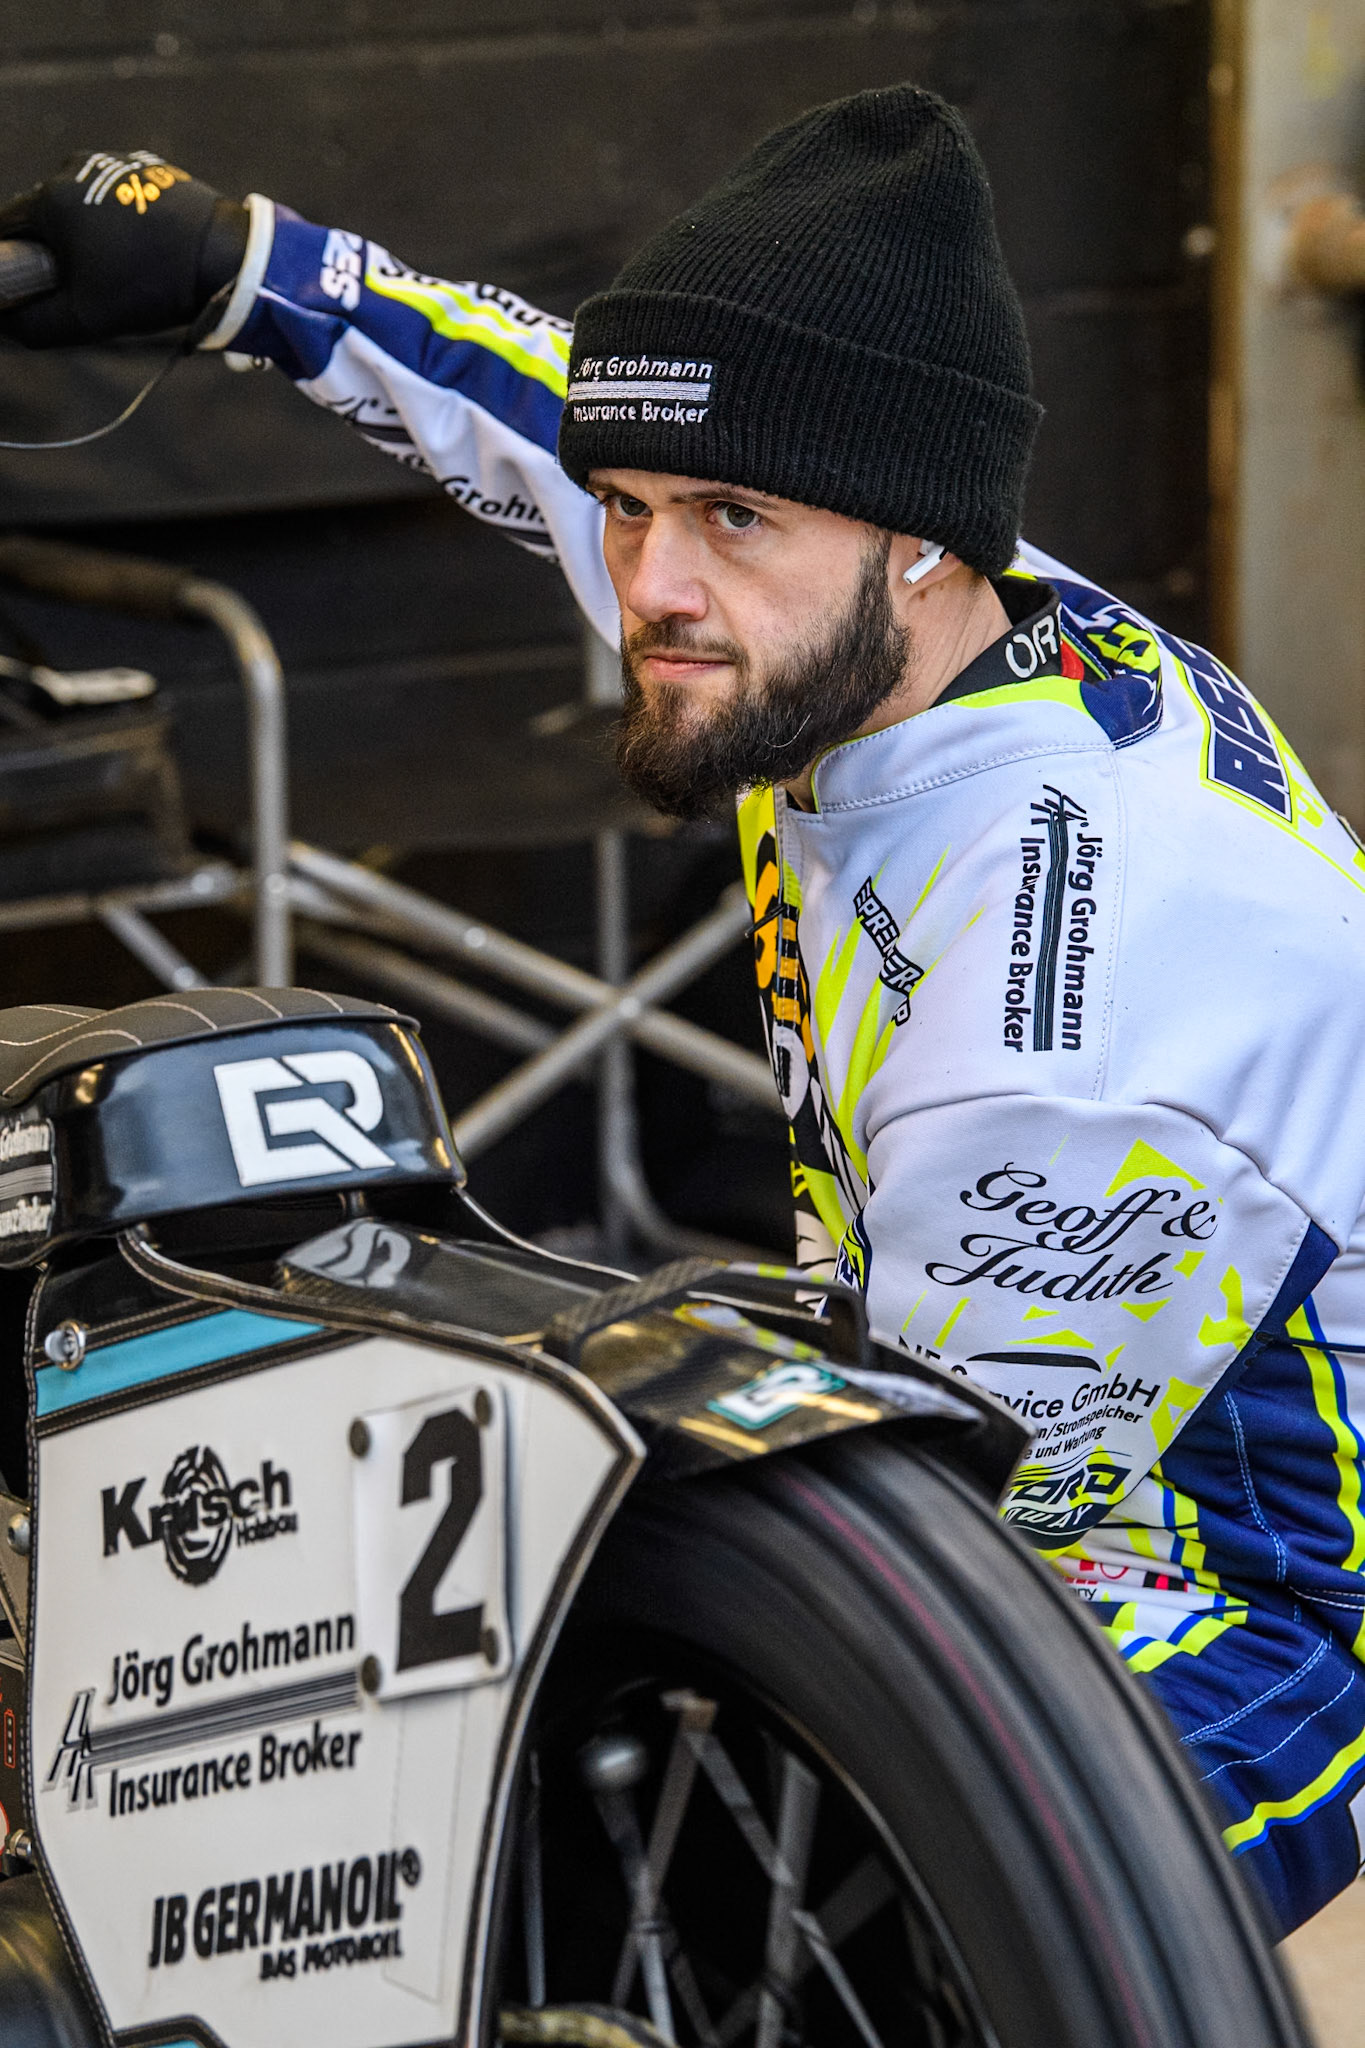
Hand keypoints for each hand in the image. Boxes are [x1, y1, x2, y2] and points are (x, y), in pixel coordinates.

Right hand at [0, 150, 247, 345]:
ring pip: (81, 207)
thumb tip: (6, 321)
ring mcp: (110, 162)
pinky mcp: (142, 167)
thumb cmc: (151, 286)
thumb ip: (33, 323)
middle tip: (85, 285)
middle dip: (55, 250)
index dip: (13, 261)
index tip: (31, 285)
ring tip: (120, 269)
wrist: (224, 256)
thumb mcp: (85, 318)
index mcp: (50, 197)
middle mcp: (74, 167)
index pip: (7, 227)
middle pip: (45, 216)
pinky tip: (143, 249)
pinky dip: (119, 222)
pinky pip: (114, 198)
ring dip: (88, 236)